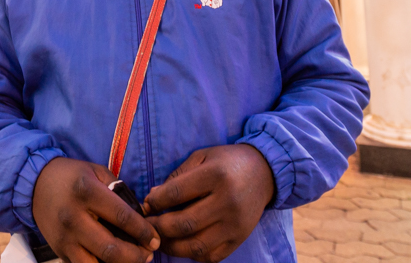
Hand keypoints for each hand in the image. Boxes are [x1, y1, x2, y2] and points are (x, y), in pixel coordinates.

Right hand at [32, 158, 159, 262]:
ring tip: (134, 261)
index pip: (122, 217)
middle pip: (111, 248)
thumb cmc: (72, 176)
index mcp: (87, 192)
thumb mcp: (97, 172)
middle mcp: (74, 217)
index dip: (143, 231)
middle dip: (135, 256)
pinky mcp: (59, 251)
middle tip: (149, 255)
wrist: (35, 184)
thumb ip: (119, 191)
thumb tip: (140, 215)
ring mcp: (64, 238)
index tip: (155, 239)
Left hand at [142, 145, 273, 262]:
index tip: (146, 204)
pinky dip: (192, 254)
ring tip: (159, 238)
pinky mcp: (239, 239)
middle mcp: (227, 202)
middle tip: (146, 225)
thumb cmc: (227, 162)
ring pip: (196, 246)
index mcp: (216, 175)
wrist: (264, 172)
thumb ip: (177, 176)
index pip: (176, 194)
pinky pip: (211, 256)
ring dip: (171, 246)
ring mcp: (235, 224)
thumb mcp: (202, 157)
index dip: (155, 202)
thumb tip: (152, 199)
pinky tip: (182, 244)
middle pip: (184, 224)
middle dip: (158, 227)